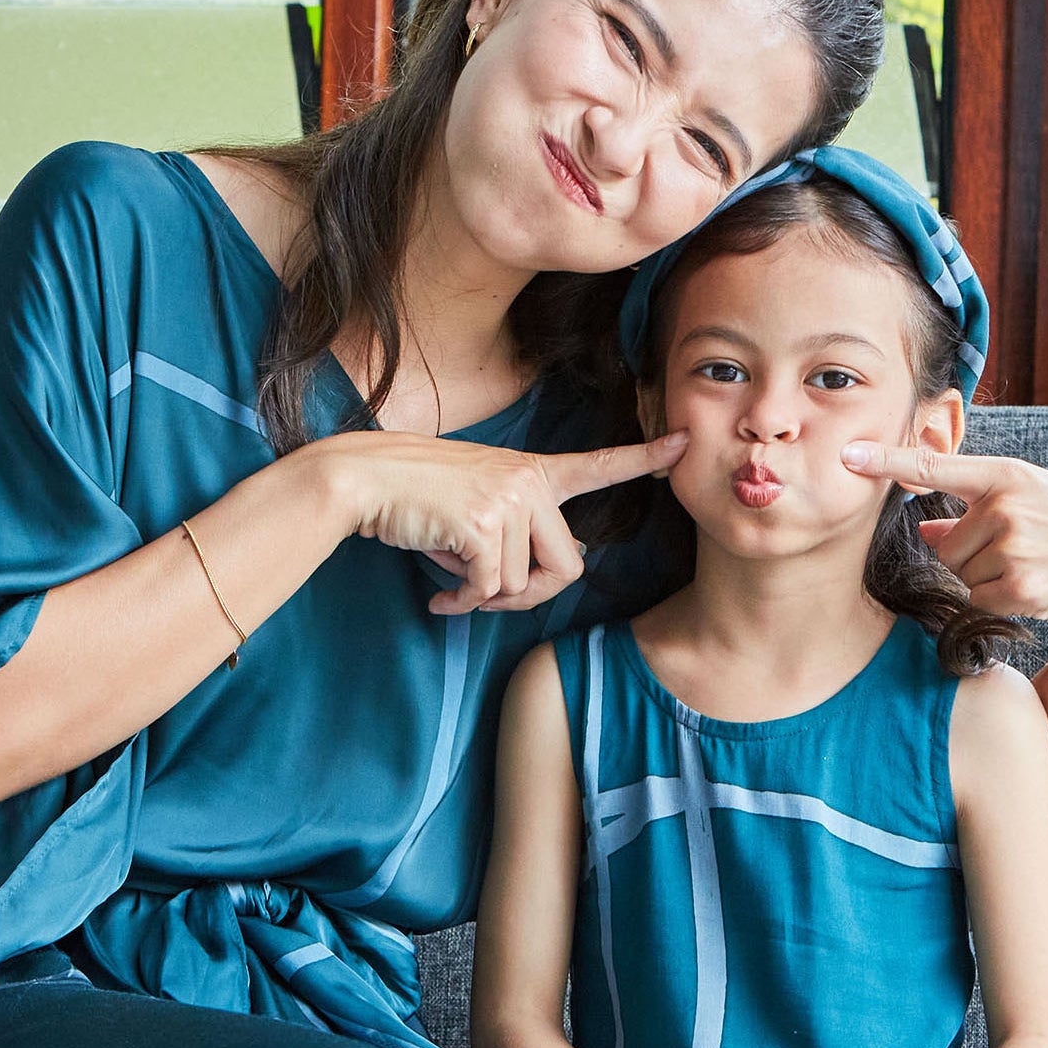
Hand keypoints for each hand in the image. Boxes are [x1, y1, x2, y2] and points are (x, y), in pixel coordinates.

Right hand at [320, 429, 687, 615]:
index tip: (684, 444)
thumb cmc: (415, 498)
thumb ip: (513, 533)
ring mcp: (509, 500)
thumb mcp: (476, 504)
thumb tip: (519, 587)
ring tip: (451, 578)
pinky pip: (489, 591)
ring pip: (521, 585)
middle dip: (530, 596)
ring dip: (484, 597)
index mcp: (532, 471)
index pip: (596, 465)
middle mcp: (529, 482)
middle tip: (489, 600)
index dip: (642, 457)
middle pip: (569, 567)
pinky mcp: (484, 525)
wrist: (363, 479)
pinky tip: (438, 596)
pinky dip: (463, 604)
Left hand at [840, 443, 1047, 630]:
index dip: (886, 461)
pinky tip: (1035, 587)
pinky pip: (977, 600)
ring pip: (961, 575)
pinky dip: (998, 601)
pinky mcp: (1021, 587)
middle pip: (944, 546)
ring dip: (987, 579)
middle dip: (972, 555)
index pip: (933, 466)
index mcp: (1004, 475)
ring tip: (1034, 564)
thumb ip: (969, 511)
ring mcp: (1014, 546)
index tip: (847, 455)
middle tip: (1023, 548)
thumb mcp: (1025, 502)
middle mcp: (1006, 506)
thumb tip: (922, 530)